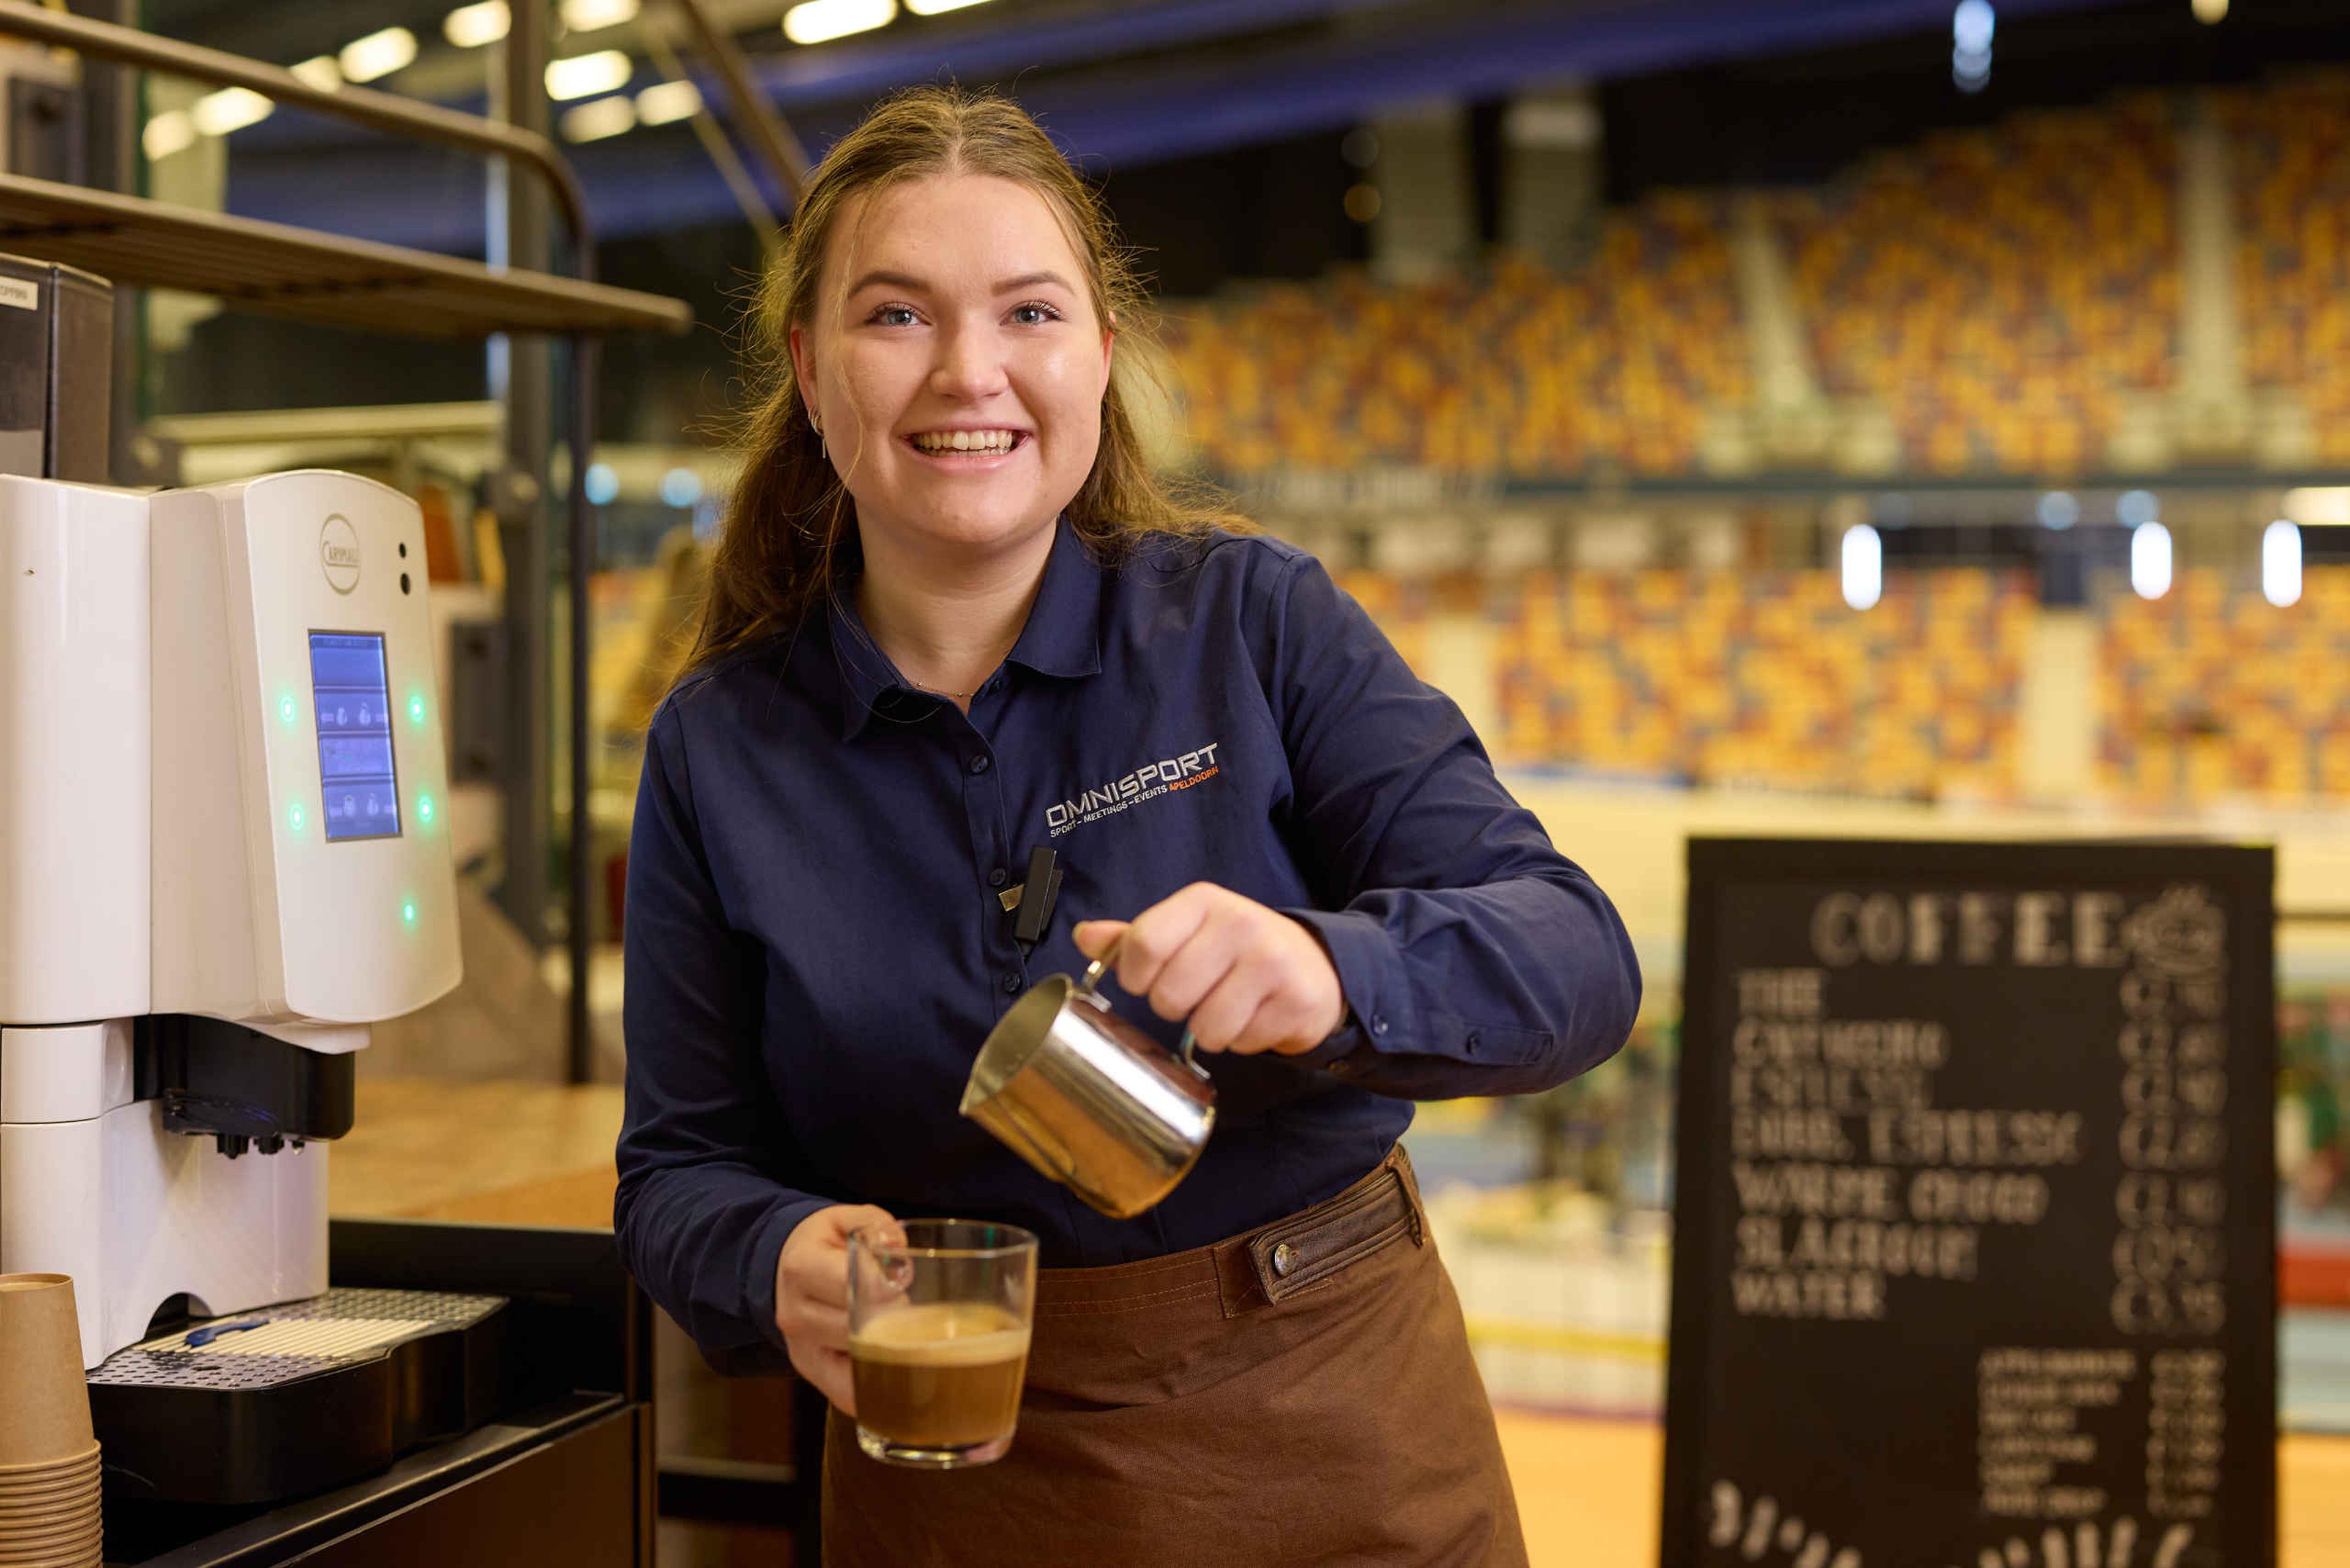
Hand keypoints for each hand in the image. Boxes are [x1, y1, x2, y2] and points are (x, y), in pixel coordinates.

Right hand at [774, 1203, 900, 1413]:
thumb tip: (898, 1249)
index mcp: (803, 1268)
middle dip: (895, 1321)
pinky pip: (848, 1395)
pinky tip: (897, 1374)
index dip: (887, 1287)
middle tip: (913, 1311)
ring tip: (907, 1335)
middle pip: (858, 1329)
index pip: (851, 1284)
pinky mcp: (811, 1372)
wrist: (783, 1268)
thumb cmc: (824, 1243)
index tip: (903, 1283)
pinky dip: (876, 1389)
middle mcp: (796, 1313)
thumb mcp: (846, 1218)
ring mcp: (801, 1348)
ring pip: (857, 1365)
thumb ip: (876, 1226)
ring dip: (891, 1353)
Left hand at [1073, 883, 1345, 1056]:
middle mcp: (1240, 925)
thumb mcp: (1188, 930)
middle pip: (1169, 996)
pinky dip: (1242, 1041)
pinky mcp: (1296, 1001)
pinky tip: (1255, 1017)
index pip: (1143, 944)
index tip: (1146, 980)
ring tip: (1227, 1008)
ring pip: (1206, 1029)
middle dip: (1175, 1008)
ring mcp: (1273, 963)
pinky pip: (1242, 1043)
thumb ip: (1135, 937)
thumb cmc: (1236, 949)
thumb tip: (1083, 936)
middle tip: (1197, 994)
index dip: (1135, 976)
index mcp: (1204, 901)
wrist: (1315, 964)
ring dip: (1210, 1031)